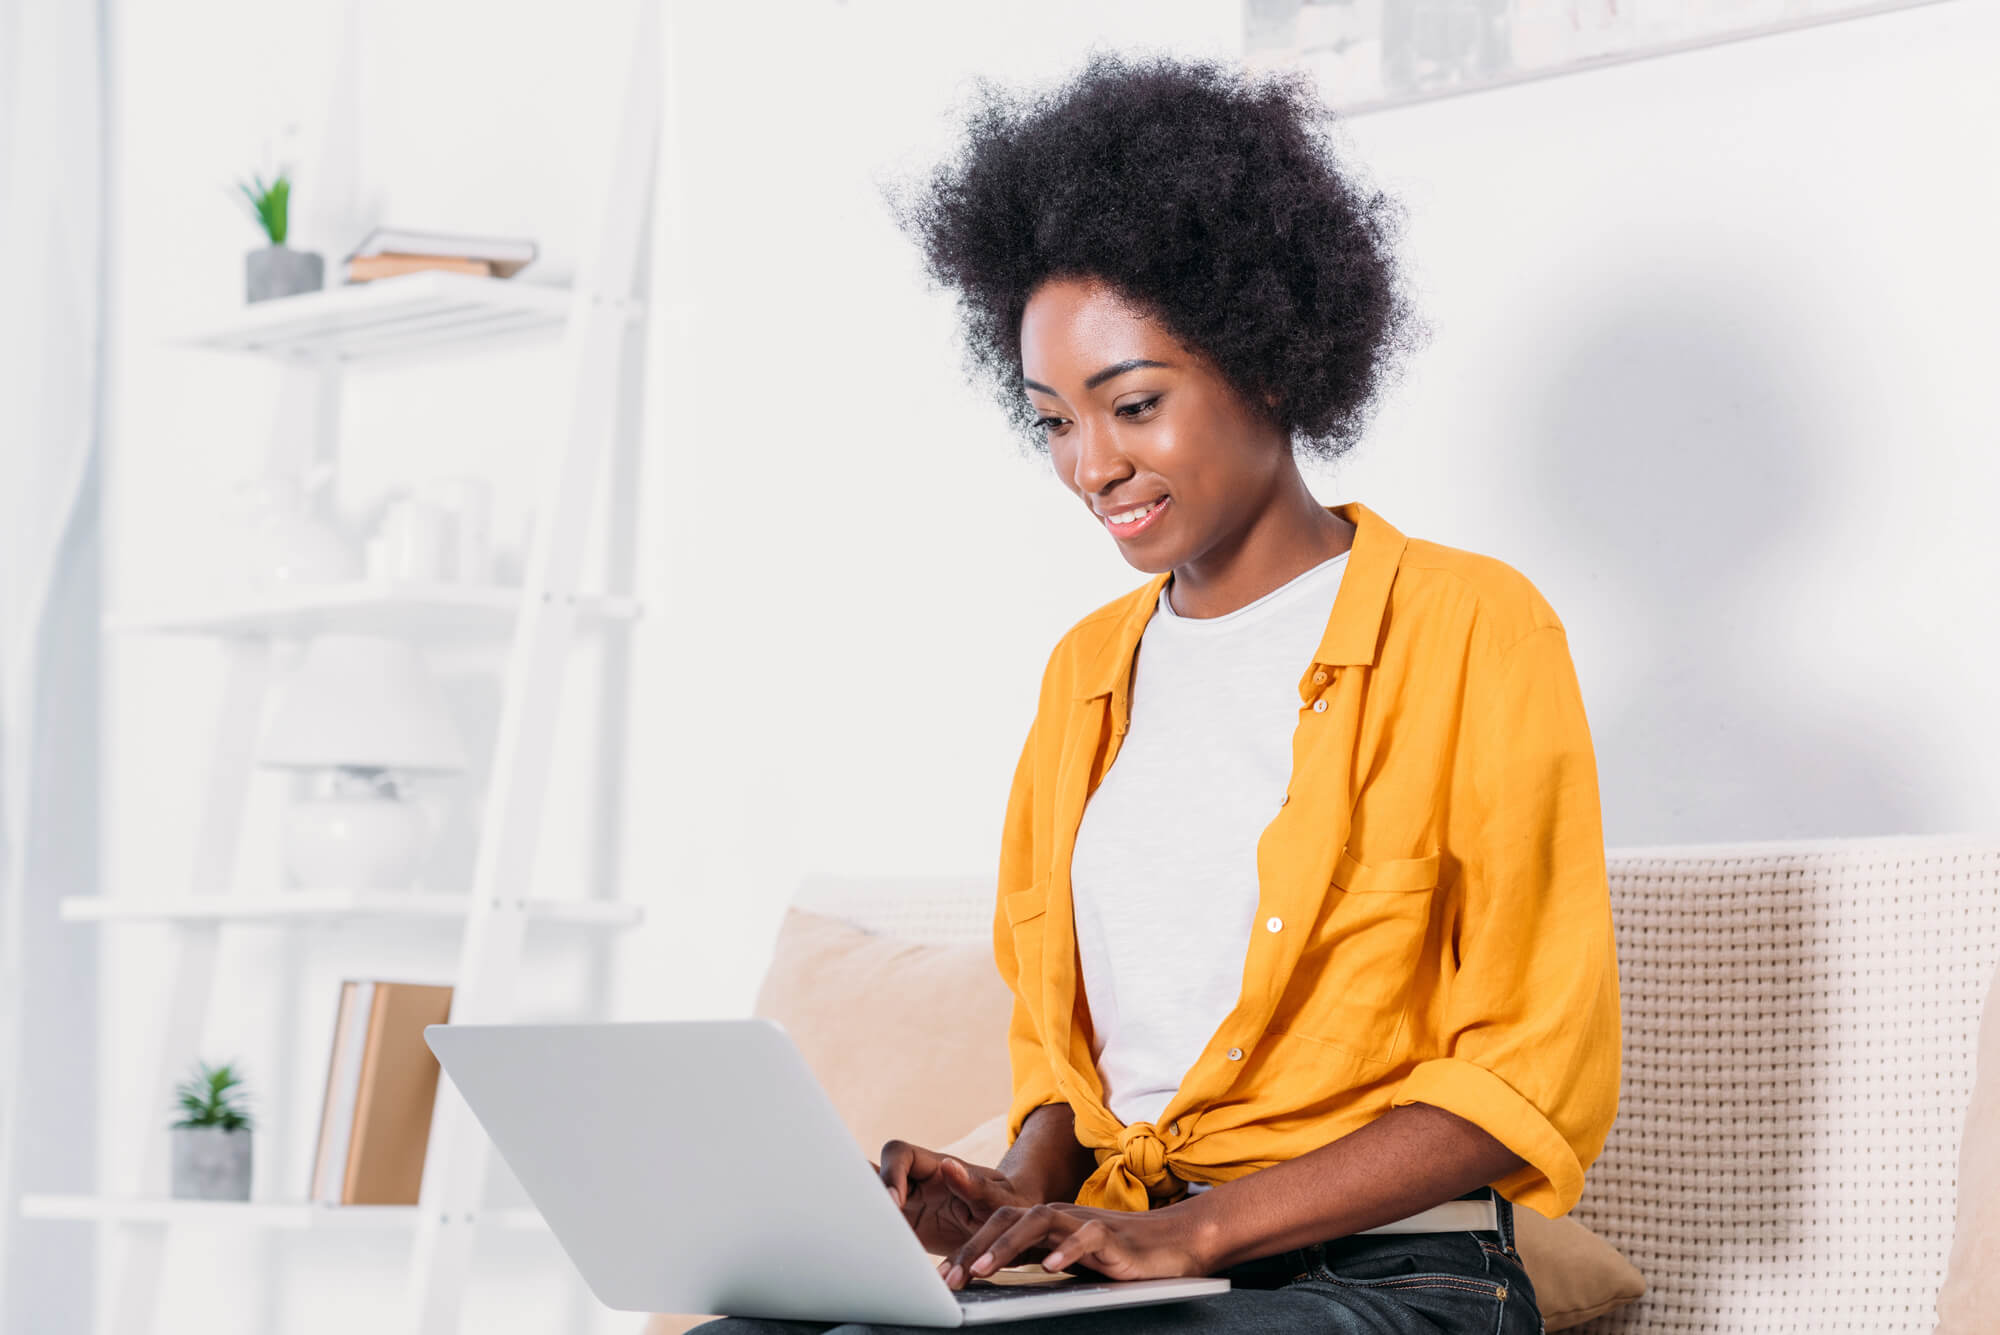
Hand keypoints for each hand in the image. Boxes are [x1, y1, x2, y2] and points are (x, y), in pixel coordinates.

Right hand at [873, 1139, 1037, 1257]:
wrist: (1010, 1228)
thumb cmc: (1009, 1204)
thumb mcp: (999, 1197)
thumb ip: (975, 1185)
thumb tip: (948, 1165)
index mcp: (935, 1166)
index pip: (899, 1154)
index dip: (891, 1174)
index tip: (895, 1202)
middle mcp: (916, 1182)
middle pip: (876, 1174)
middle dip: (867, 1194)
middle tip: (872, 1224)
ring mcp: (908, 1203)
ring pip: (872, 1197)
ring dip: (864, 1212)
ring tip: (862, 1236)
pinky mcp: (906, 1227)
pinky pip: (882, 1225)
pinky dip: (873, 1235)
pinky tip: (872, 1252)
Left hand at [936, 1200, 1209, 1289]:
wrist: (1172, 1242)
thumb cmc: (1117, 1254)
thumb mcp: (1066, 1258)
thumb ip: (1033, 1260)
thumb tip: (990, 1277)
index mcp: (1044, 1223)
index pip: (996, 1228)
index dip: (966, 1251)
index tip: (942, 1279)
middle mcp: (1059, 1216)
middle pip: (1008, 1219)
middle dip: (974, 1247)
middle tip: (950, 1279)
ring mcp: (1084, 1222)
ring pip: (1038, 1221)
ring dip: (1007, 1245)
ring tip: (984, 1270)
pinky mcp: (1111, 1235)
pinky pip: (1085, 1237)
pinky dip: (1065, 1251)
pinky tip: (1049, 1267)